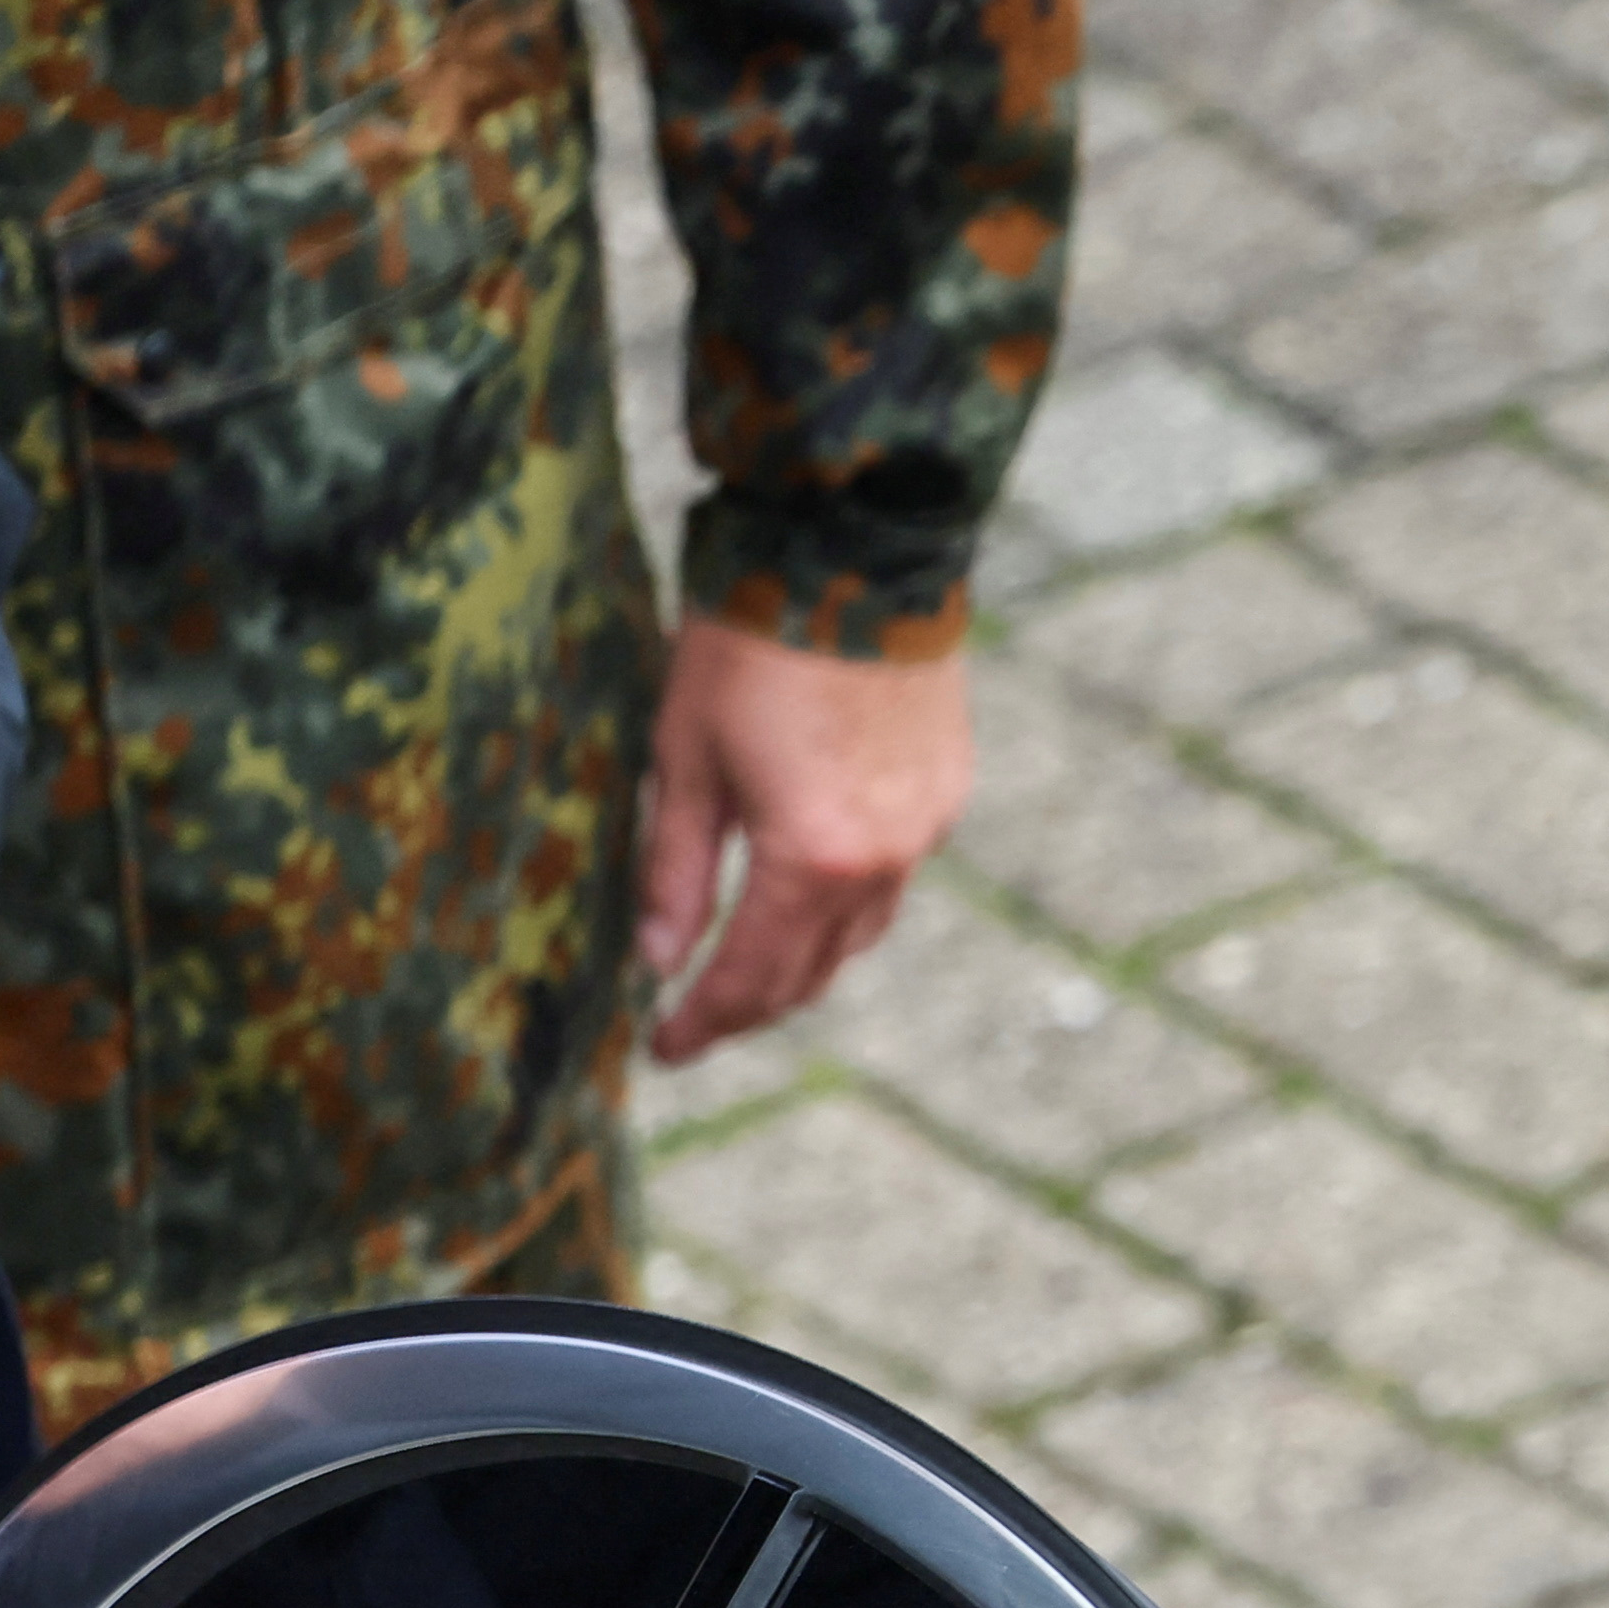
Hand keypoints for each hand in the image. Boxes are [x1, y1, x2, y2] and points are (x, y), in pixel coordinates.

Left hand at [636, 616, 974, 1062]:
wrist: (855, 557)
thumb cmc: (748, 648)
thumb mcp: (684, 756)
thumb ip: (675, 866)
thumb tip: (662, 957)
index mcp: (810, 860)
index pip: (750, 975)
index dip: (702, 1021)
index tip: (663, 1049)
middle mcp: (882, 864)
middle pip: (814, 971)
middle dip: (753, 1004)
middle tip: (699, 1020)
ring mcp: (925, 832)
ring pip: (861, 933)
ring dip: (805, 959)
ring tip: (751, 963)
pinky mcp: (946, 795)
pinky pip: (894, 877)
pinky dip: (846, 901)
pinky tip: (809, 886)